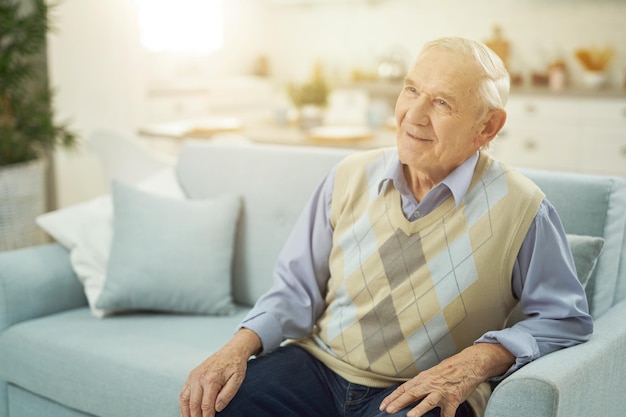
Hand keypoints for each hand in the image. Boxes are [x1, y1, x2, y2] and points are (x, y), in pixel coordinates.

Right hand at [179, 328, 261, 416]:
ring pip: (185, 399)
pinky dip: (182, 404)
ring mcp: (193, 376)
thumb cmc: (236, 365)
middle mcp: (199, 377)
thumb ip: (227, 395)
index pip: (206, 405)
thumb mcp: (237, 380)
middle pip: (194, 404)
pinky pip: (183, 392)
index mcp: (211, 379)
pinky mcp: (191, 375)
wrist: (232, 351)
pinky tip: (185, 412)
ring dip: (186, 413)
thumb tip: (217, 408)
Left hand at [379, 343, 513, 416]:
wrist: (468, 364)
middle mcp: (430, 384)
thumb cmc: (449, 370)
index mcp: (423, 378)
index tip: (383, 405)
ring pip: (428, 401)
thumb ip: (420, 384)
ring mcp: (442, 392)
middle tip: (388, 410)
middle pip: (411, 394)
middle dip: (398, 403)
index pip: (404, 388)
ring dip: (418, 410)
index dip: (393, 397)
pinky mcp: (454, 399)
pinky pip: (448, 412)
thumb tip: (407, 393)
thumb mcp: (431, 374)